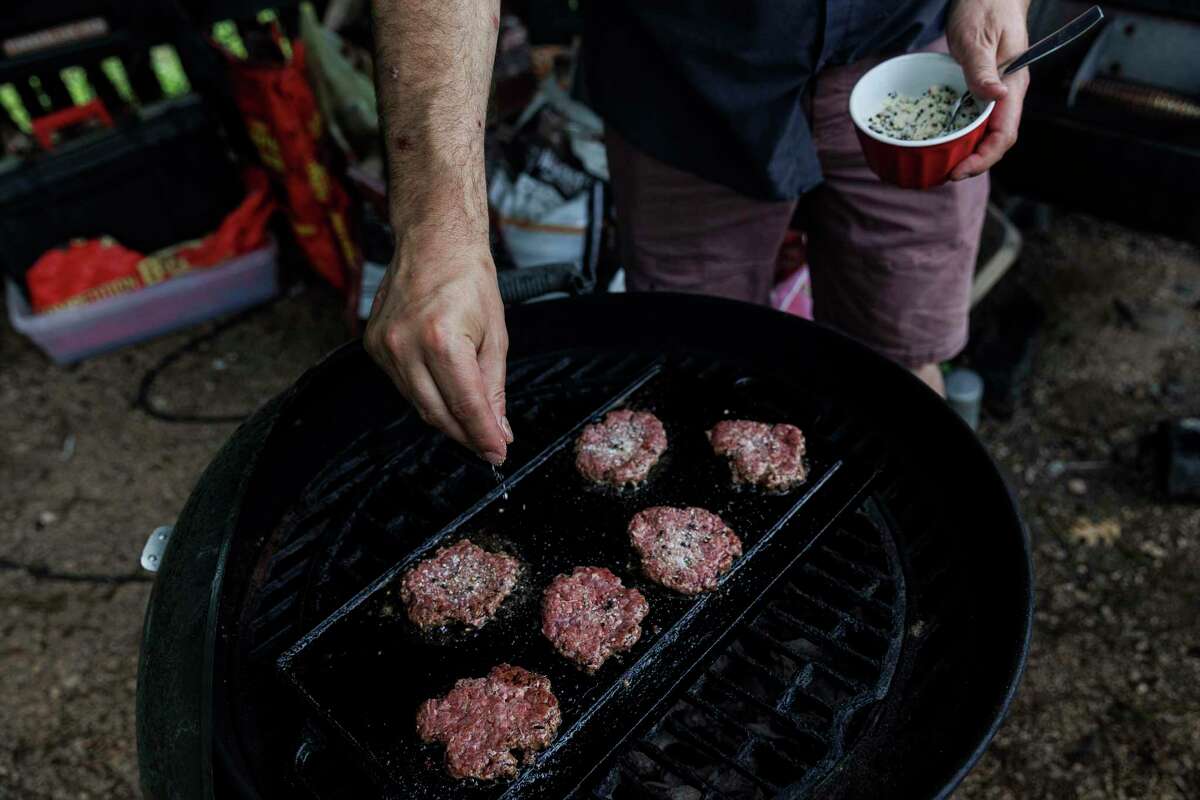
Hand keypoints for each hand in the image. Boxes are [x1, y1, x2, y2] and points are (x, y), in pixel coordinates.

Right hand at [365, 236, 511, 463]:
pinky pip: (402, 385)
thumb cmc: (469, 280)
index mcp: (442, 340)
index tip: (498, 453)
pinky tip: (443, 390)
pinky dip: (425, 394)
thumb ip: (494, 386)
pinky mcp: (372, 345)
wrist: (433, 242)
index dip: (484, 435)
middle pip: (437, 412)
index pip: (465, 404)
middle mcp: (406, 345)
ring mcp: (384, 346)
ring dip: (446, 417)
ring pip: (417, 403)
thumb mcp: (496, 334)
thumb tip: (498, 427)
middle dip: (466, 434)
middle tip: (489, 444)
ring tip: (471, 420)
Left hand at [946, 0, 1030, 179]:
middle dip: (972, 162)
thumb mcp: (978, 36)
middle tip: (942, 174)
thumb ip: (983, 68)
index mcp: (1013, 84)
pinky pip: (973, 117)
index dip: (983, 158)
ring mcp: (994, 92)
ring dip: (965, 151)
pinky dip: (958, 133)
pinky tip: (940, 141)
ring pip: (984, 132)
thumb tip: (996, 96)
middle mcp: (1006, 94)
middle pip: (994, 140)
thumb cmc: (986, 6)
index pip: (1004, 134)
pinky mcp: (981, 88)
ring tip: (939, 165)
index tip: (958, 171)